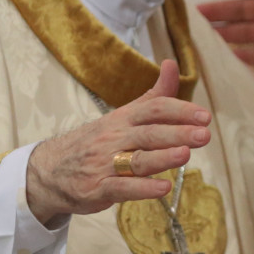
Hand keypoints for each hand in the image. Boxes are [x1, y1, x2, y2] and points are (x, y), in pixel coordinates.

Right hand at [25, 59, 208, 225]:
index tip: (204, 116)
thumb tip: (171, 64)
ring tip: (185, 155)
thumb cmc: (97, 142)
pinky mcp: (97, 188)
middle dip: (177, 133)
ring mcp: (104, 164)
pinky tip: (163, 187)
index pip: (152, 108)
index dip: (179, 111)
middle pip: (148, 133)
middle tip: (204, 135)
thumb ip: (153, 96)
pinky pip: (121, 188)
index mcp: (123, 119)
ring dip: (162, 157)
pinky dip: (143, 188)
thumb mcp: (123, 116)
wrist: (49, 170)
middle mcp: (114, 138)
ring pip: (136, 160)